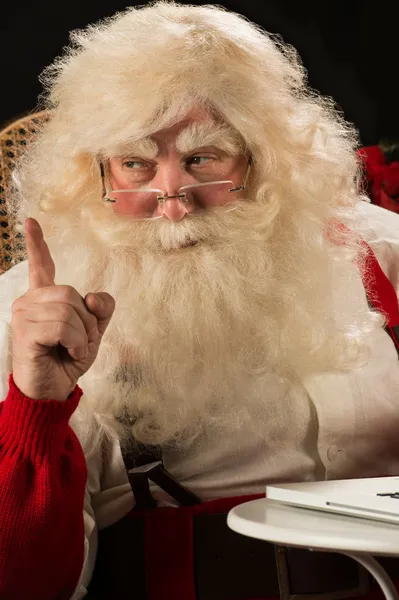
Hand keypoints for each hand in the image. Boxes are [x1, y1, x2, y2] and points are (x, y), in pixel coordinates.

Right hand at [11, 218, 114, 400]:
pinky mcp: (26, 331)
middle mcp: (30, 301)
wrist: (53, 389)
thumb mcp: (92, 331)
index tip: (31, 222)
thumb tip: (92, 296)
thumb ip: (100, 309)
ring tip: (71, 348)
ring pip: (69, 310)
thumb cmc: (67, 359)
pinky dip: (75, 342)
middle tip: (78, 341)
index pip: (42, 265)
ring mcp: (25, 315)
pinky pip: (64, 327)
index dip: (38, 243)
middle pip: (71, 293)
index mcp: (45, 298)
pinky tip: (67, 352)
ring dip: (81, 334)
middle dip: (86, 320)